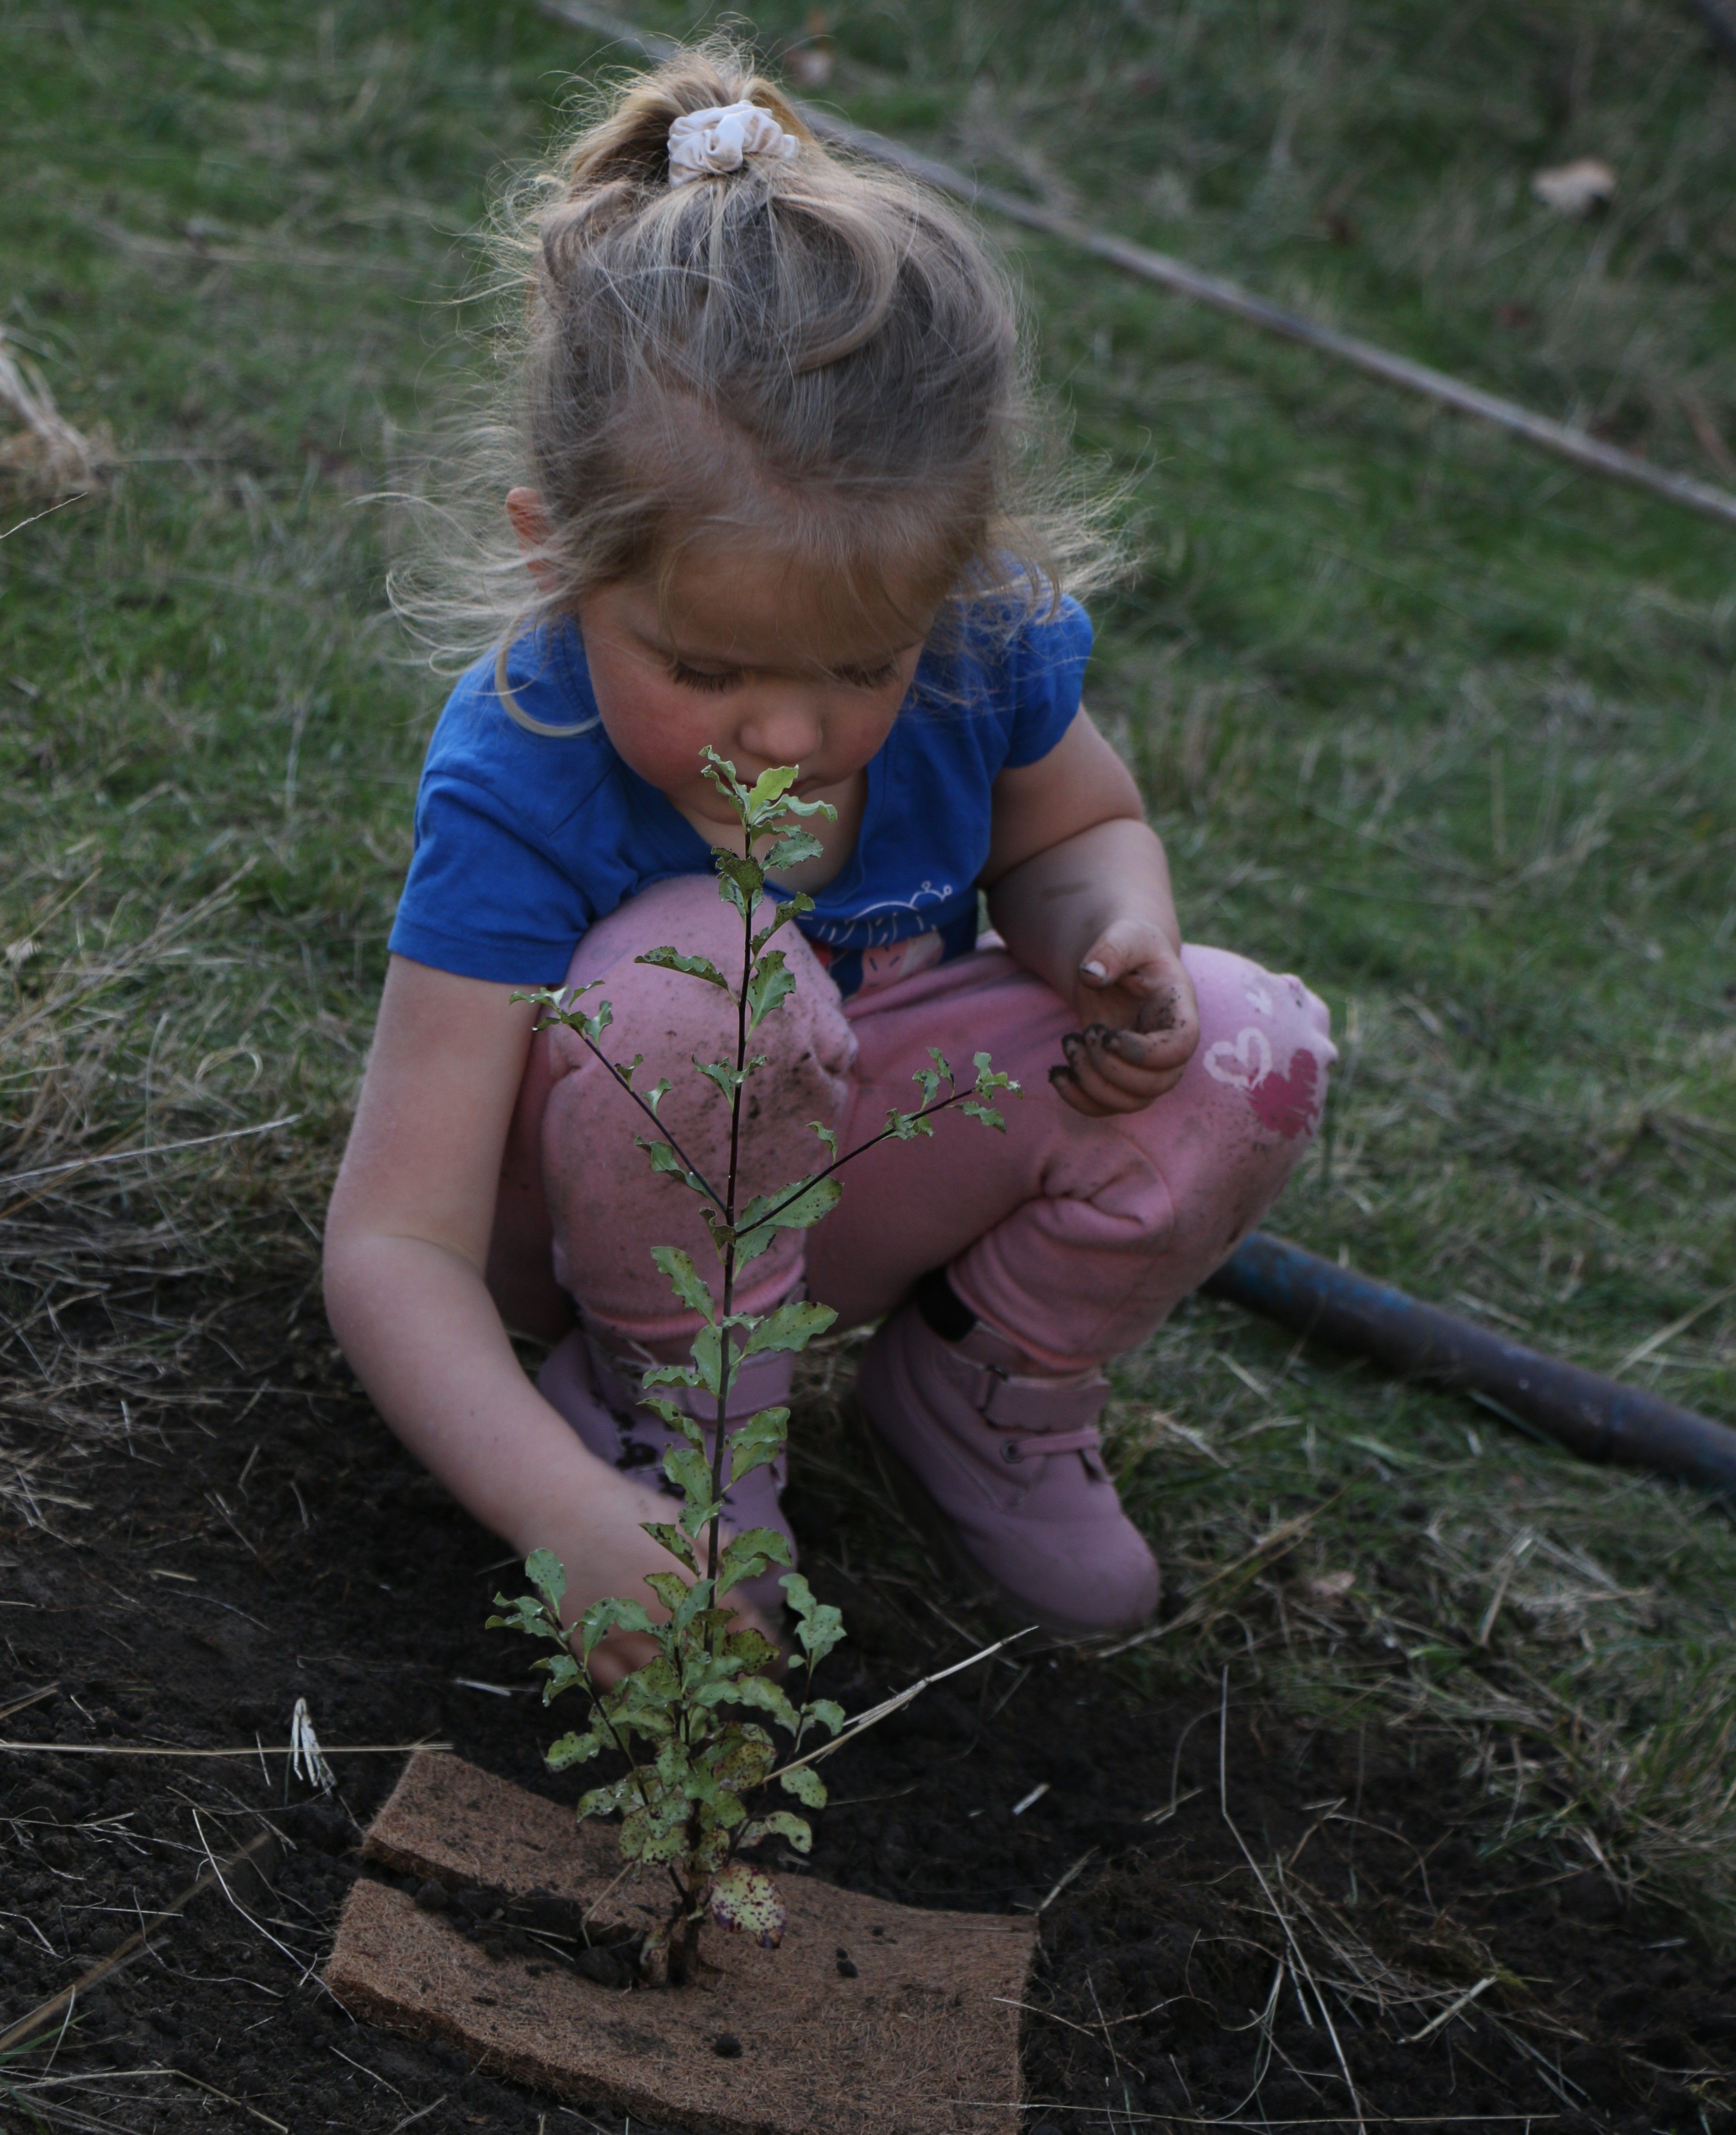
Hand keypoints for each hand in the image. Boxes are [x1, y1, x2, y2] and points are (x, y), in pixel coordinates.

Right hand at [567, 1500, 783, 1688]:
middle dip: (732, 1679)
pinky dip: (645, 1698)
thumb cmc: (629, 1508)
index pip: (743, 1630)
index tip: (778, 1664)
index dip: (767, 1652)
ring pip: (667, 1687)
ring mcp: (621, 1637)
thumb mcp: (687, 1518)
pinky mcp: (587, 1648)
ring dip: (692, 1696)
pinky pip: (622, 1689)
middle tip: (745, 1685)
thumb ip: (729, 1549)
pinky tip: (660, 1697)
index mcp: (691, 1584)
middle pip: (710, 1668)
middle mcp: (659, 1617)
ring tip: (707, 1699)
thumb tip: (774, 1569)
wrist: (561, 1506)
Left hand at [1050, 919, 1198, 1117]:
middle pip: (1155, 1085)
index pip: (1181, 1047)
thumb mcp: (1124, 936)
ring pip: (1131, 1102)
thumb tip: (1090, 975)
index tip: (1108, 1034)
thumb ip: (1112, 950)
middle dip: (1110, 1067)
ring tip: (1070, 1044)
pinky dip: (1078, 1100)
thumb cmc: (1128, 948)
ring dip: (1091, 1083)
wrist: (1119, 965)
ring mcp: (1147, 1068)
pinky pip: (1107, 1108)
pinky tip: (1057, 1073)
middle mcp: (1169, 1047)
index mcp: (1179, 1010)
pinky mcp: (1121, 1079)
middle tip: (1085, 1033)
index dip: (1145, 1052)